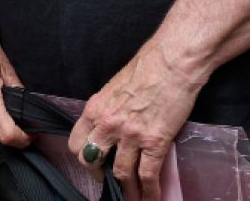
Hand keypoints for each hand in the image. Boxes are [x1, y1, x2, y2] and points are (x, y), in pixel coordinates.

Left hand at [68, 40, 203, 200]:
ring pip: (120, 174)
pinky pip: (147, 175)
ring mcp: (130, 134)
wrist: (172, 62)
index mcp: (95, 109)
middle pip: (92, 162)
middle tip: (112, 184)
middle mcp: (108, 124)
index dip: (84, 159)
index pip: (77, 143)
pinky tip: (151, 198)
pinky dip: (149, 192)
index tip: (94, 166)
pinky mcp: (155, 141)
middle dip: (101, 177)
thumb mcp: (114, 88)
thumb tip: (107, 129)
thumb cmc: (146, 69)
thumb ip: (107, 110)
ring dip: (126, 191)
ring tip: (132, 200)